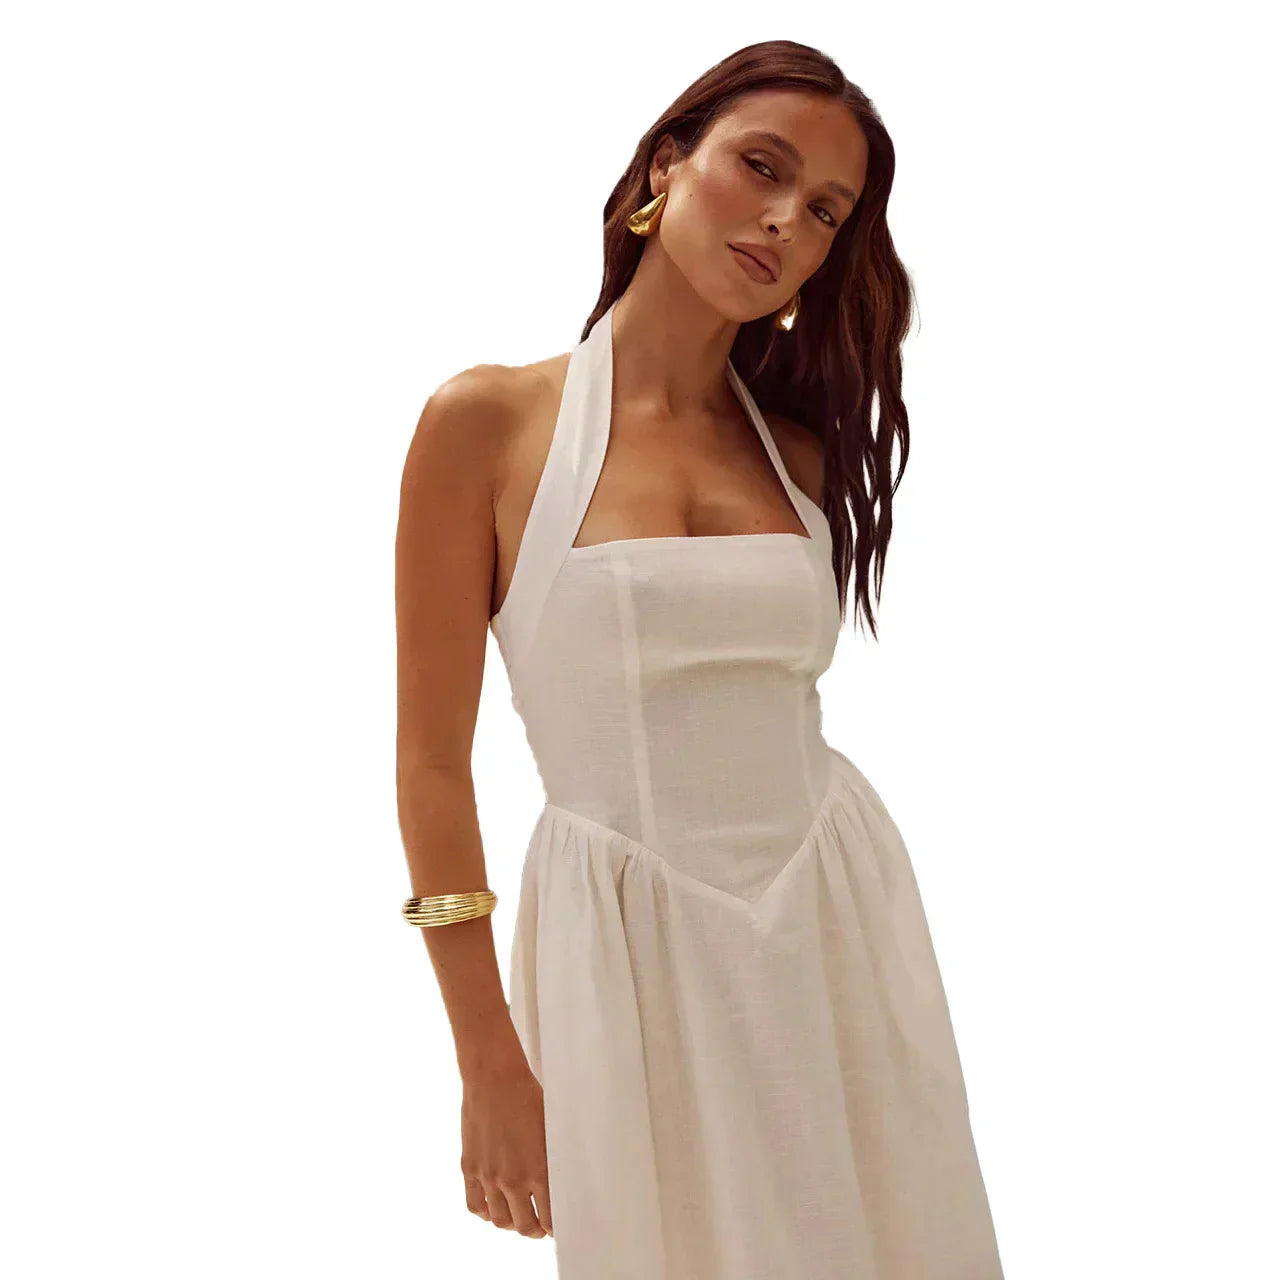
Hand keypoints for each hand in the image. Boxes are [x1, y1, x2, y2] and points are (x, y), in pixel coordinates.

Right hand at [460, 1055, 552, 1238]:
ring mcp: (488, 1176)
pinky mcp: (469, 1168)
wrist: (494, 1077)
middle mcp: (511, 1179)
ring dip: (512, 1223)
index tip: (558, 1226)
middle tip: (541, 1226)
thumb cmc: (527, 1096)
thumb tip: (561, 1181)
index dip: (555, 1226)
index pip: (550, 1217)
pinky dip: (486, 1213)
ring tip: (519, 1217)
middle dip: (536, 1230)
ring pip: (500, 1220)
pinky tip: (494, 1207)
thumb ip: (553, 1160)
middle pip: (524, 1226)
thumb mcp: (550, 1128)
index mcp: (537, 1170)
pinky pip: (475, 1205)